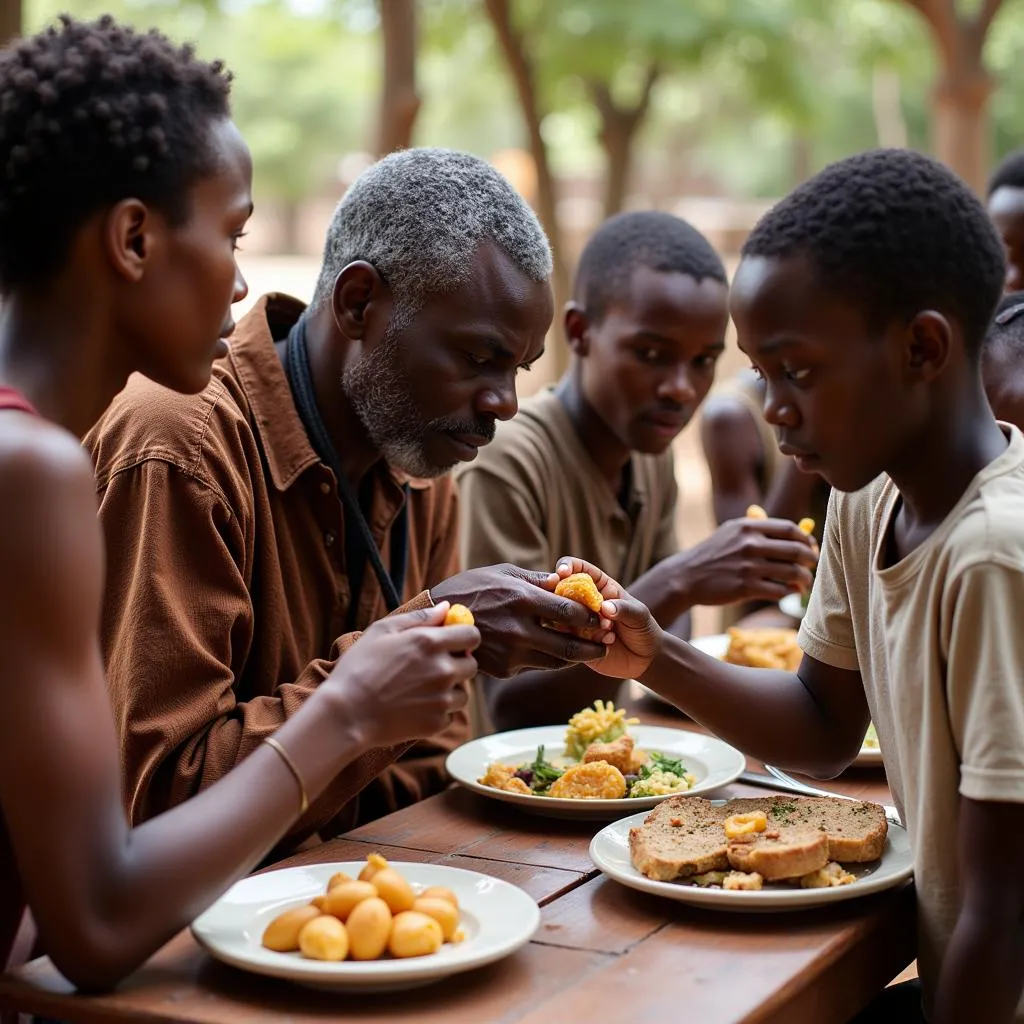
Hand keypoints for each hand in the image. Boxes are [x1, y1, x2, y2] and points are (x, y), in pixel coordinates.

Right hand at [324, 603, 478, 748]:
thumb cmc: (358, 667)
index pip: (472, 636)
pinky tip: (414, 708)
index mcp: (431, 643)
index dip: (464, 638)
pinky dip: (437, 711)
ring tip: (420, 690)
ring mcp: (442, 699)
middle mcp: (443, 670)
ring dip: (450, 690)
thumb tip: (447, 608)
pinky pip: (449, 715)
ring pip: (463, 692)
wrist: (346, 713)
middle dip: (457, 664)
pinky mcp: (437, 723)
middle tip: (432, 668)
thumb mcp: (382, 630)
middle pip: (471, 665)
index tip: (453, 643)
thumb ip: (419, 617)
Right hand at [431, 564, 608, 676]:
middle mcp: (519, 629)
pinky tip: (552, 653)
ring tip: (588, 652)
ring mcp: (510, 653)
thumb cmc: (471, 588)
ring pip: (555, 662)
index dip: (591, 617)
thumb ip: (535, 579)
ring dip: (575, 658)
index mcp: (522, 599)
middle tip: (607, 644)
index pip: (569, 613)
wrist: (436, 620)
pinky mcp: (502, 670)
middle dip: (594, 646)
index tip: (603, 618)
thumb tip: (564, 580)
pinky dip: (545, 660)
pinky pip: (532, 667)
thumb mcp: (503, 573)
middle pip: (569, 645)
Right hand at [554, 558, 663, 679]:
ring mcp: (576, 623)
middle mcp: (583, 602)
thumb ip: (624, 608)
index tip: (562, 572)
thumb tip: (605, 607)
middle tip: (587, 610)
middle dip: (566, 598)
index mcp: (598, 585)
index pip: (578, 569)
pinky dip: (581, 642)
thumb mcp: (639, 615)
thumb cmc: (644, 629)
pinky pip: (565, 640)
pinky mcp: (574, 643)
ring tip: (609, 630)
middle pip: (560, 592)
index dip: (567, 566)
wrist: (645, 659)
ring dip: (579, 623)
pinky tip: (605, 646)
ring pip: (560, 617)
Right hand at [673, 516, 816, 605]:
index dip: (806, 539)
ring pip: (791, 573)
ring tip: (804, 582)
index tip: (810, 547)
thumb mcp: (731, 532)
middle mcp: (749, 544)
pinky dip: (788, 592)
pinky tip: (788, 592)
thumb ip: (759, 531)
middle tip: (811, 565)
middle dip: (810, 559)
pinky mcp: (745, 587)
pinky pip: (778, 591)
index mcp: (748, 527)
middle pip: (795, 550)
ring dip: (804, 579)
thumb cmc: (713, 554)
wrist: (686, 576)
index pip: (789, 529)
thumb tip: (797, 537)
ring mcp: (748, 566)